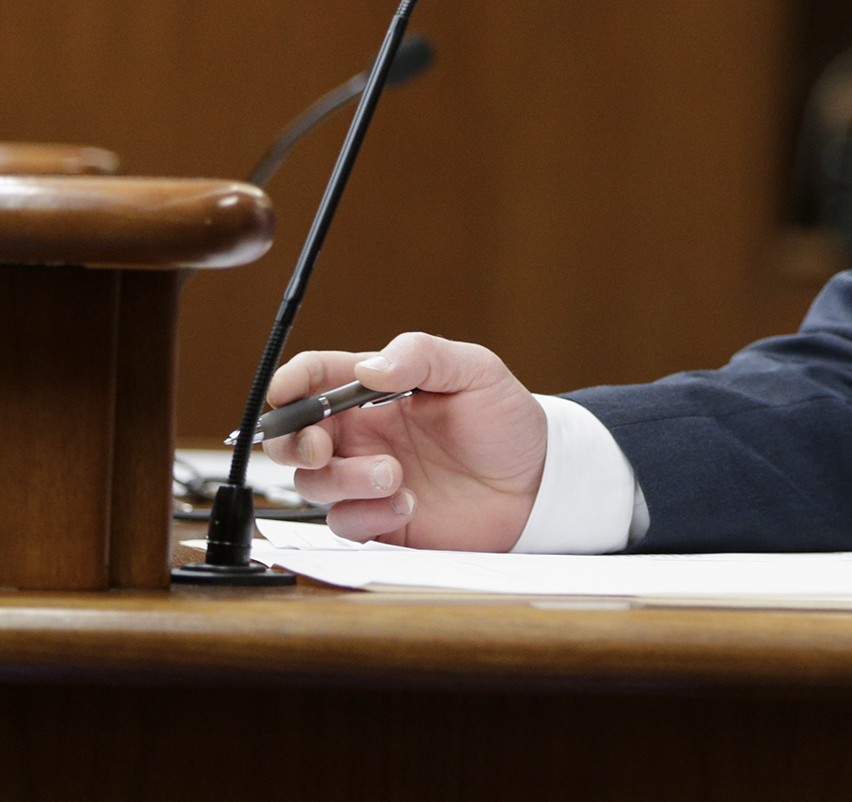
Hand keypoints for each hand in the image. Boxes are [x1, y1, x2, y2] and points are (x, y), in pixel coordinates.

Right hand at [263, 331, 545, 549]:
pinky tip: (409, 505)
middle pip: (293, 437)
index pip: (316, 378)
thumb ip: (424, 356)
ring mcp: (368, 478)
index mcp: (376, 391)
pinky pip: (344, 522)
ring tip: (393, 475)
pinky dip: (366, 515)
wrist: (538, 483)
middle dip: (291, 441)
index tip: (286, 393)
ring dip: (343, 479)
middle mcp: (364, 435)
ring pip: (313, 482)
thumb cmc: (506, 422)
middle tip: (320, 446)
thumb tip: (369, 367)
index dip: (290, 383)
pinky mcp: (380, 520)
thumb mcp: (477, 372)